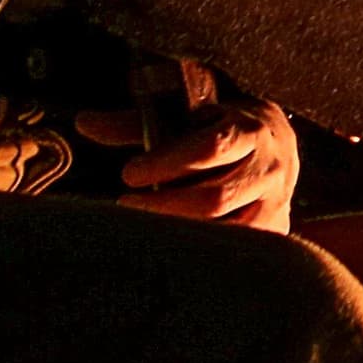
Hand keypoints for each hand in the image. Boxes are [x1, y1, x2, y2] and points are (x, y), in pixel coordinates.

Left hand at [81, 73, 299, 232]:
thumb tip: (84, 123)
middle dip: (164, 205)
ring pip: (230, 229)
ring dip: (182, 230)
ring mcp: (277, 201)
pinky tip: (177, 243)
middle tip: (126, 204)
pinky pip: (241, 248)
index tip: (130, 173)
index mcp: (250, 129)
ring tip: (148, 227)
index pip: (210, 148)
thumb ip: (136, 123)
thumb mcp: (183, 114)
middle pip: (215, 197)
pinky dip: (205, 248)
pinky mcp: (278, 228)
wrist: (278, 141)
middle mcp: (270, 166)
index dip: (166, 163)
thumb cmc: (219, 126)